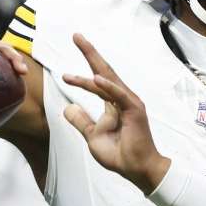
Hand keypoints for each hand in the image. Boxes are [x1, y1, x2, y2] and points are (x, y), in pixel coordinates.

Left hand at [61, 34, 170, 193]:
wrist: (138, 169)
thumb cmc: (120, 155)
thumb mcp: (93, 137)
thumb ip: (82, 122)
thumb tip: (68, 107)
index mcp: (114, 103)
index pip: (97, 81)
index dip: (84, 69)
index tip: (67, 66)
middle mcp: (122, 99)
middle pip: (104, 71)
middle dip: (90, 53)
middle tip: (76, 35)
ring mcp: (129, 103)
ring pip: (107, 80)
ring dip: (93, 62)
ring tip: (81, 45)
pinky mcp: (134, 111)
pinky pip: (118, 96)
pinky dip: (107, 87)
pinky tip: (95, 78)